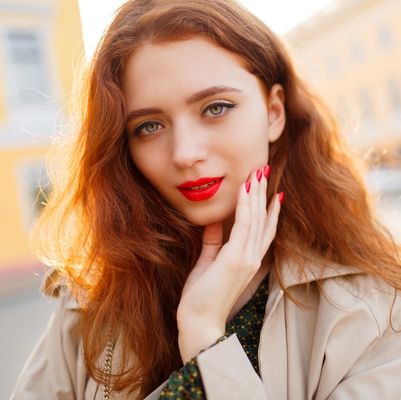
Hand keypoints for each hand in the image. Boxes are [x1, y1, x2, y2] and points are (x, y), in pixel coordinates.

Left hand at [177, 165, 281, 361]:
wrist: (198, 321)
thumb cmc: (203, 295)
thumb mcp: (209, 262)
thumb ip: (214, 241)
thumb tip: (215, 221)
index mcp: (248, 259)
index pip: (264, 230)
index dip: (269, 210)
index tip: (272, 192)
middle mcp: (253, 257)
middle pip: (263, 219)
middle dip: (263, 193)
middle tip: (265, 171)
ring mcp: (247, 258)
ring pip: (256, 219)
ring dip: (257, 194)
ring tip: (259, 173)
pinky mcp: (235, 258)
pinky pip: (243, 226)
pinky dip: (246, 206)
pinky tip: (246, 190)